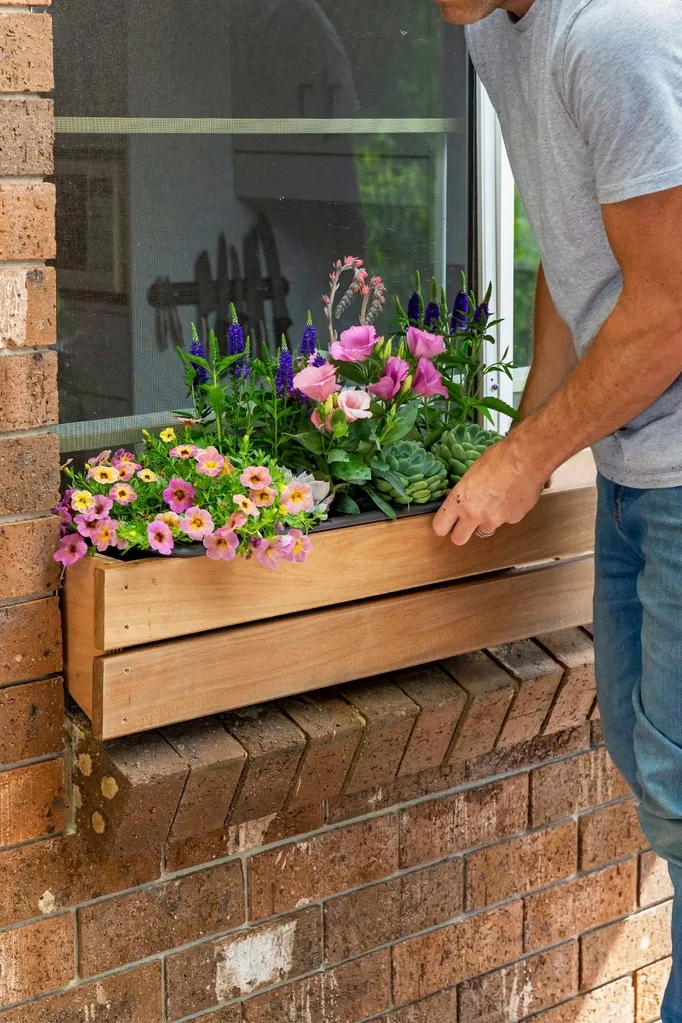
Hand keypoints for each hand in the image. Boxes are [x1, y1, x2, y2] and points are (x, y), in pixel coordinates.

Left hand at [432, 433, 547, 544]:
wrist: (526, 458)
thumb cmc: (499, 458)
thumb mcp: (472, 472)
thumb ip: (465, 491)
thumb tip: (463, 497)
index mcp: (459, 500)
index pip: (440, 527)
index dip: (442, 526)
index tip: (445, 523)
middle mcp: (474, 514)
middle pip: (459, 539)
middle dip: (461, 532)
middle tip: (466, 522)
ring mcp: (494, 520)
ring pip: (485, 530)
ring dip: (486, 521)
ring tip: (494, 503)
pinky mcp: (513, 520)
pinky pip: (505, 521)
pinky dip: (506, 513)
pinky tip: (511, 498)